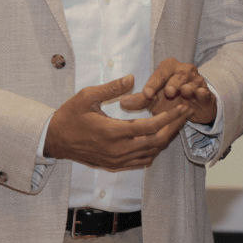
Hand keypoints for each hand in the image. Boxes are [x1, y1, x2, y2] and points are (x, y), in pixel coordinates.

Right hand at [44, 76, 190, 170]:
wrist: (54, 140)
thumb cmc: (70, 116)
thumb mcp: (86, 97)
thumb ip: (111, 88)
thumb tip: (132, 78)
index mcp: (112, 132)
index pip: (150, 126)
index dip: (169, 117)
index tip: (181, 106)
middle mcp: (118, 150)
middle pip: (156, 141)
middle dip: (175, 126)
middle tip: (187, 112)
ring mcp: (117, 160)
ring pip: (152, 152)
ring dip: (168, 137)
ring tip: (179, 122)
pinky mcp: (115, 165)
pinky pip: (142, 161)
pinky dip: (155, 149)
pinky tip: (162, 137)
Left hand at [120, 58, 216, 124]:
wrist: (189, 111)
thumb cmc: (168, 101)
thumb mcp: (152, 101)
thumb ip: (139, 100)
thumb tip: (122, 102)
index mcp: (168, 69)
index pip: (160, 73)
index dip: (153, 83)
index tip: (146, 94)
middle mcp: (184, 71)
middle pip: (179, 75)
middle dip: (173, 83)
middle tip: (169, 91)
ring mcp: (197, 81)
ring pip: (193, 82)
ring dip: (189, 87)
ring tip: (185, 92)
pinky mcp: (206, 93)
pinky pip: (205, 92)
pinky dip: (202, 93)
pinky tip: (200, 95)